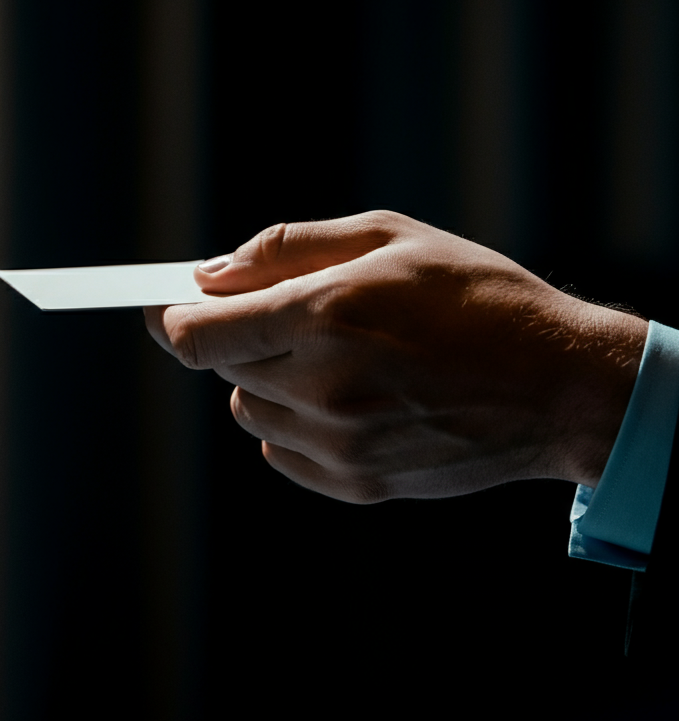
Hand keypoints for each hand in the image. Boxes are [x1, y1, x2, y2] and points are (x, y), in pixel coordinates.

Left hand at [144, 211, 646, 502]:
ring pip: (248, 411)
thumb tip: (209, 274)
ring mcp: (339, 446)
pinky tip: (349, 397)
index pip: (195, 332)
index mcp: (325, 315)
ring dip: (267, 380)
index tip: (160, 303)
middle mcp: (322, 387)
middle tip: (291, 314)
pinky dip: (294, 422)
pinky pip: (280, 452)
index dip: (167, 315)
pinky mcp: (356, 485)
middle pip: (220, 369)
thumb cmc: (476, 295)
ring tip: (334, 356)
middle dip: (239, 336)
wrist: (559, 386)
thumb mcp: (387, 236)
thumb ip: (286, 249)